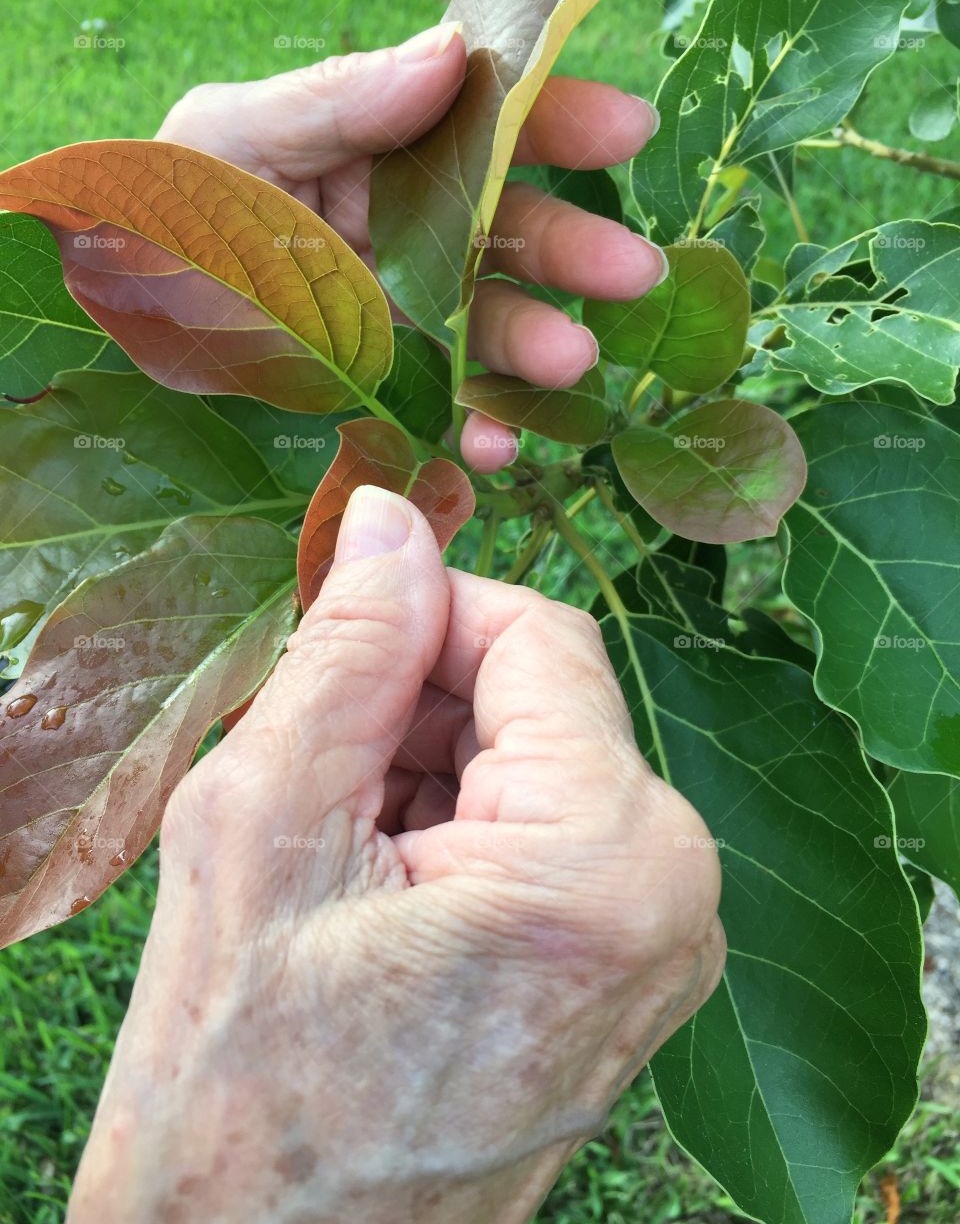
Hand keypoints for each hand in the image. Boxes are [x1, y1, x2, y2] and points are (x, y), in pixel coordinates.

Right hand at [69, 487, 724, 1223]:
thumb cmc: (244, 1083)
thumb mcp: (265, 826)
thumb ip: (346, 652)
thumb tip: (390, 521)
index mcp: (610, 856)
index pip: (536, 634)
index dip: (421, 616)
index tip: (333, 644)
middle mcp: (675, 899)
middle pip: (543, 703)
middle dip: (418, 710)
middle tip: (311, 781)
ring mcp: (659, 945)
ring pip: (539, 766)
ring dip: (429, 773)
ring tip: (333, 859)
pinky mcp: (627, 973)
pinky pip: (551, 838)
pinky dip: (460, 831)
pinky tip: (375, 895)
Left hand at [156, 23, 665, 472]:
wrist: (111, 312)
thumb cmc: (166, 207)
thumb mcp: (237, 135)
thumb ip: (342, 100)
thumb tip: (453, 50)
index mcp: (382, 151)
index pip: (490, 127)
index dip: (562, 124)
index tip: (625, 130)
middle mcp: (408, 233)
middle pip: (513, 236)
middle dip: (575, 254)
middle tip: (628, 274)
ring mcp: (404, 315)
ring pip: (493, 330)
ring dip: (537, 350)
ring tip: (566, 366)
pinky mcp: (386, 387)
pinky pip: (449, 408)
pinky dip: (480, 430)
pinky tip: (494, 446)